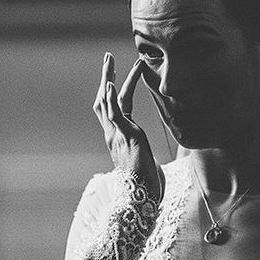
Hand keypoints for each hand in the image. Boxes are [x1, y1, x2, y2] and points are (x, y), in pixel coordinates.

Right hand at [93, 53, 162, 201]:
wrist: (141, 201)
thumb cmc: (146, 188)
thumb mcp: (147, 165)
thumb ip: (146, 156)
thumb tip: (156, 158)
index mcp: (118, 140)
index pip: (112, 110)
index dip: (112, 92)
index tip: (115, 76)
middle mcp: (113, 136)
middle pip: (103, 102)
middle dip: (105, 78)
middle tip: (107, 58)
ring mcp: (118, 136)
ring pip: (107, 103)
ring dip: (108, 79)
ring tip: (110, 60)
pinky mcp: (128, 138)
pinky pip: (115, 114)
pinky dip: (111, 98)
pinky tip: (110, 84)